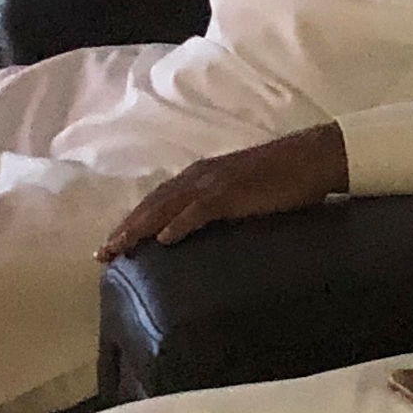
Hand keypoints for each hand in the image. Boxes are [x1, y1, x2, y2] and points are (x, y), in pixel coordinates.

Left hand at [96, 124, 348, 259]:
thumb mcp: (240, 191)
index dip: (133, 220)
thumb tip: (202, 231)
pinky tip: (164, 240)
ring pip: (167, 206)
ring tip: (120, 249)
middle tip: (102, 255)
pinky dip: (179, 224)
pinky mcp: (233, 192)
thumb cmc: (280, 177)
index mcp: (201, 176)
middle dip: (126, 228)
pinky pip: (199, 210)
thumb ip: (219, 205)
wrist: (311, 157)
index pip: (157, 200)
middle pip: (153, 203)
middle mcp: (200, 176)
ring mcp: (215, 183)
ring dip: (140, 227)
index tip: (112, 244)